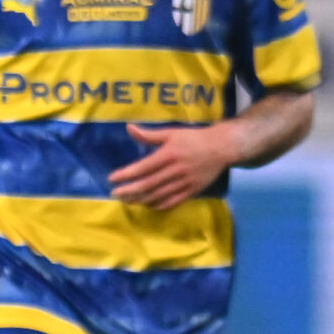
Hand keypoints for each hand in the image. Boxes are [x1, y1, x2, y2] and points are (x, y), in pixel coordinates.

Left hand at [110, 122, 236, 209]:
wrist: (222, 147)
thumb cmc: (193, 138)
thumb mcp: (171, 132)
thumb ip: (149, 134)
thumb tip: (128, 128)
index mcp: (169, 154)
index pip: (143, 167)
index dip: (126, 174)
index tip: (112, 178)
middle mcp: (175, 170)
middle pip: (148, 184)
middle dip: (129, 190)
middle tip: (115, 194)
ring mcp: (184, 182)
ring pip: (158, 195)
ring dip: (140, 199)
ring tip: (127, 200)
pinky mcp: (192, 190)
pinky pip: (173, 201)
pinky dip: (158, 205)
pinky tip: (148, 205)